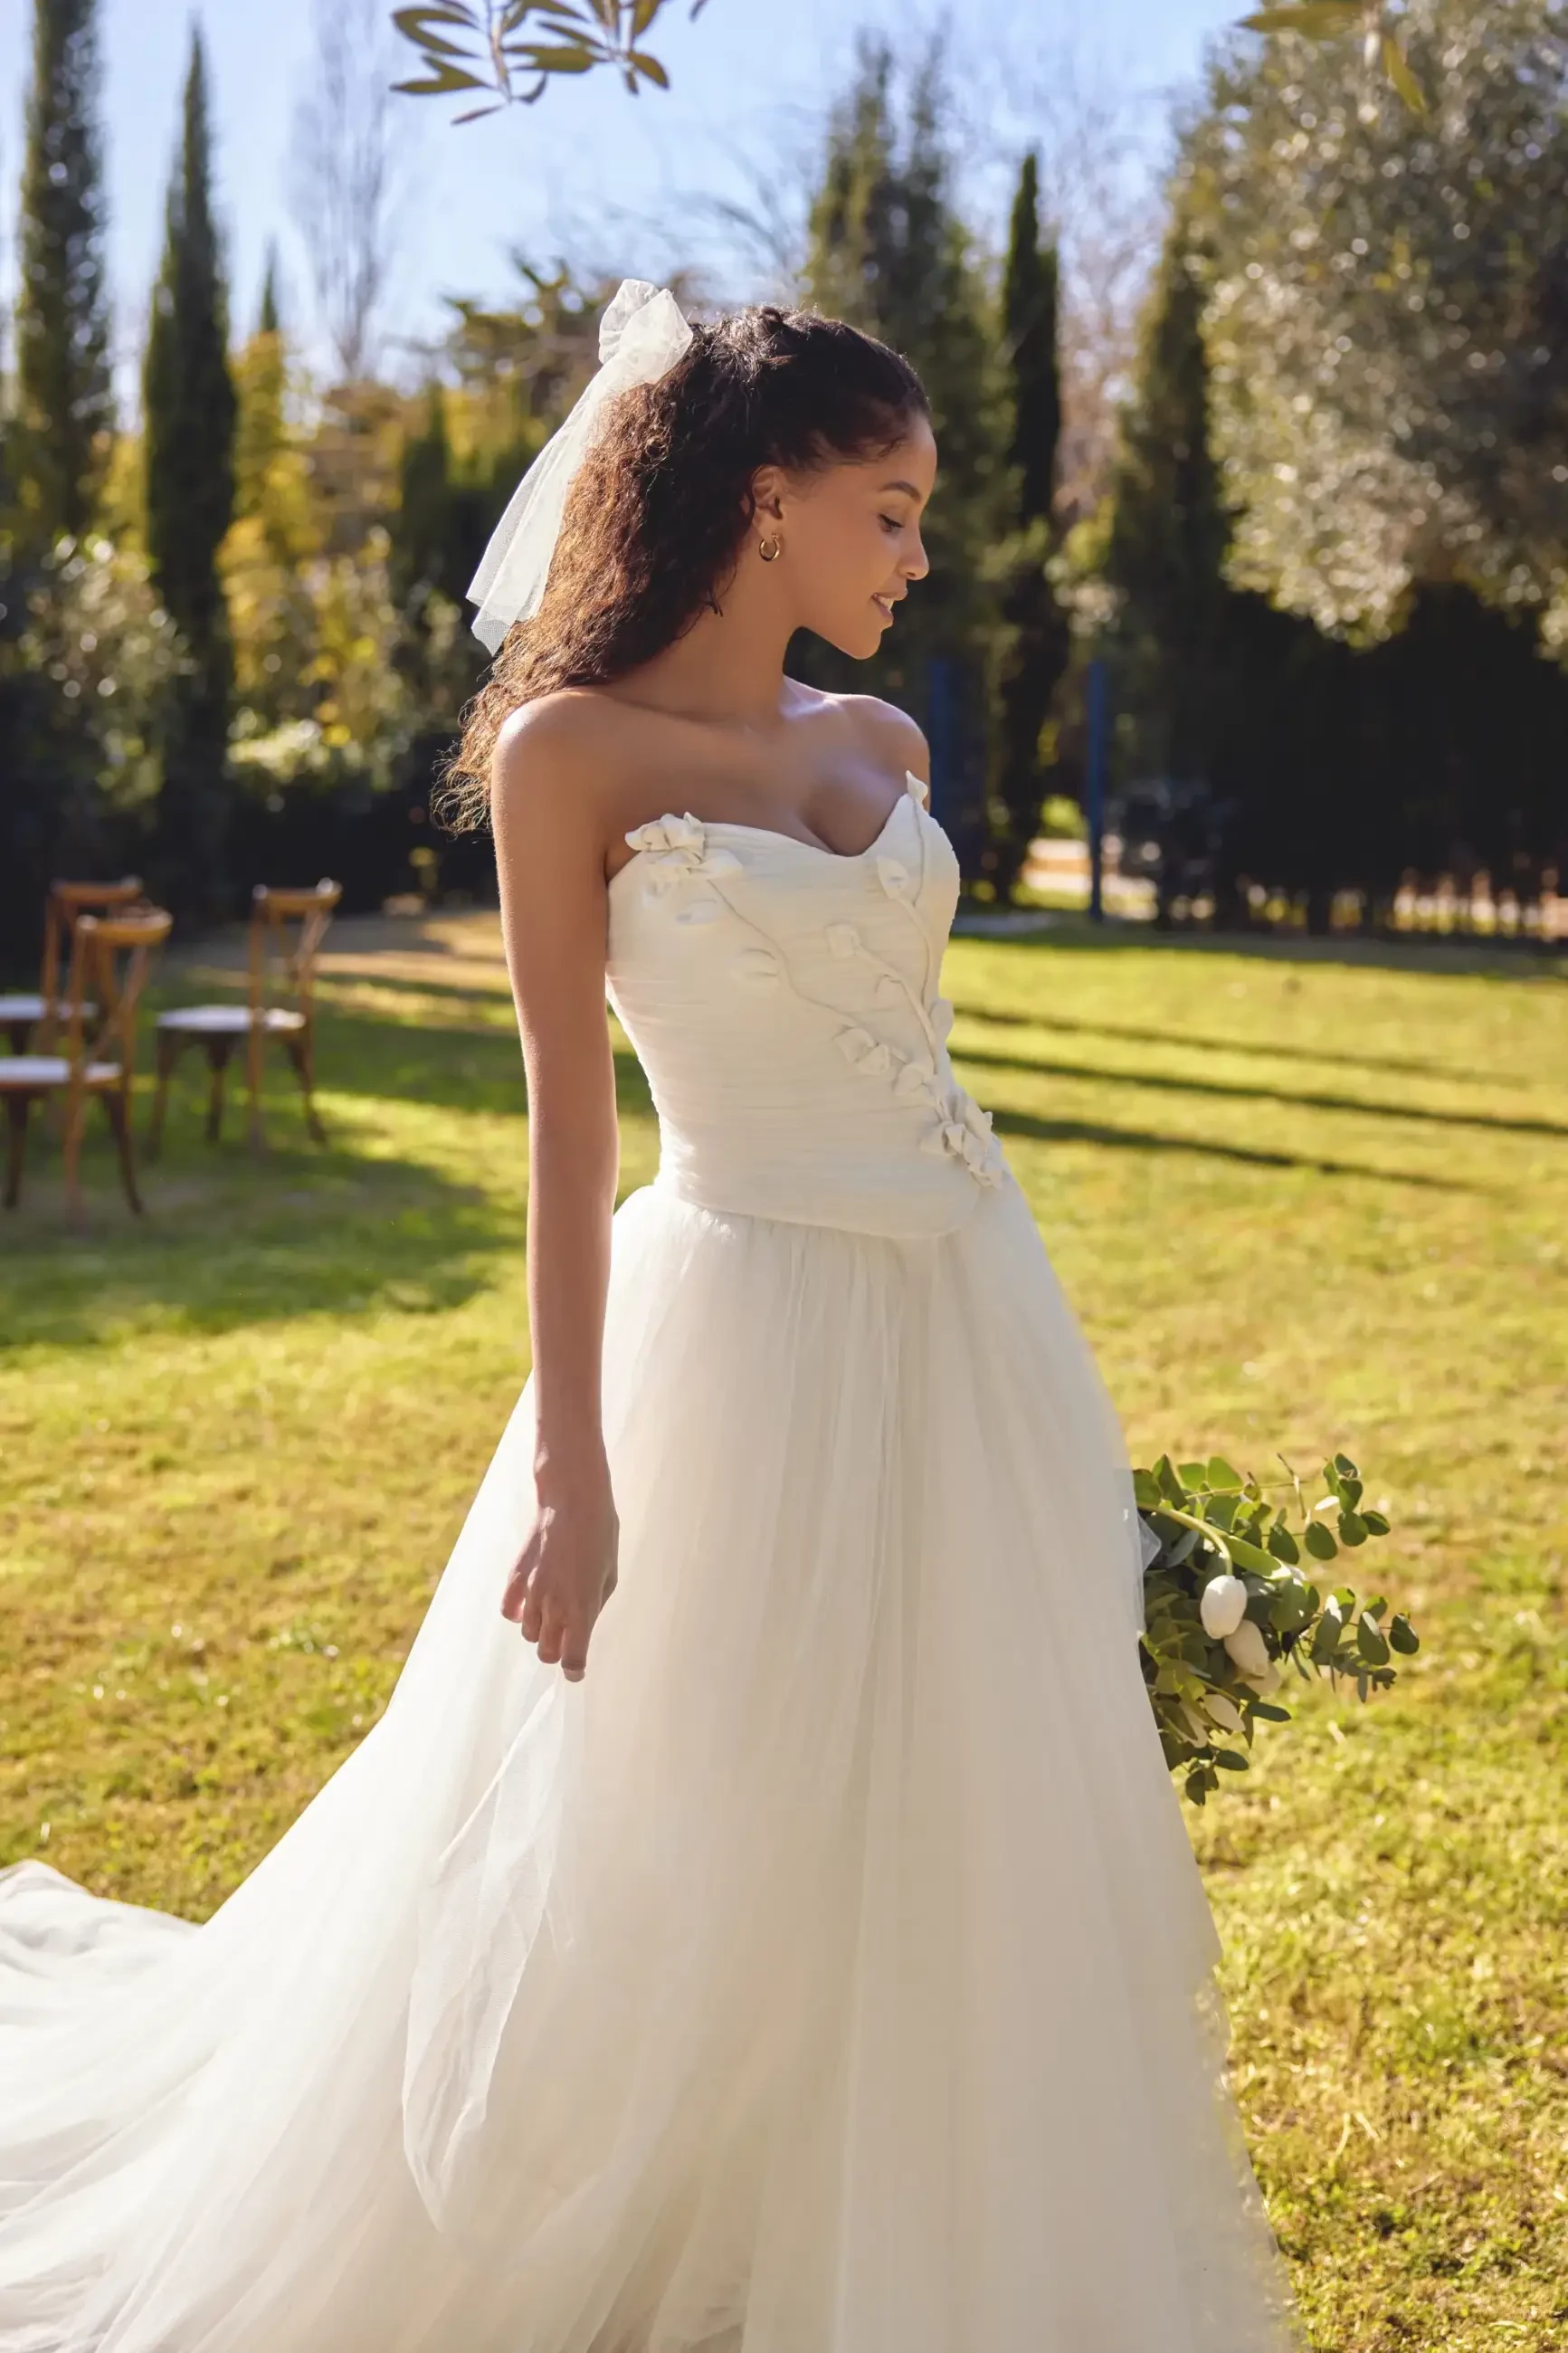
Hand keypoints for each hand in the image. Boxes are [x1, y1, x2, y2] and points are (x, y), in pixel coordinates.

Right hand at [500, 1462, 619, 1681]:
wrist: (573, 1502)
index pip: (573, 1658)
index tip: (576, 1671)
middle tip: (567, 1641)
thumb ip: (594, 1608)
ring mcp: (532, 1592)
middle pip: (547, 1652)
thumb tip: (582, 1627)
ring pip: (529, 1634)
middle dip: (558, 1653)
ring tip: (553, 1613)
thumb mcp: (609, 1577)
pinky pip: (509, 1611)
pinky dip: (519, 1614)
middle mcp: (554, 1606)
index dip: (575, 1670)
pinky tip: (531, 1603)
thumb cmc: (600, 1537)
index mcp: (582, 1609)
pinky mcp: (516, 1577)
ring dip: (541, 1632)